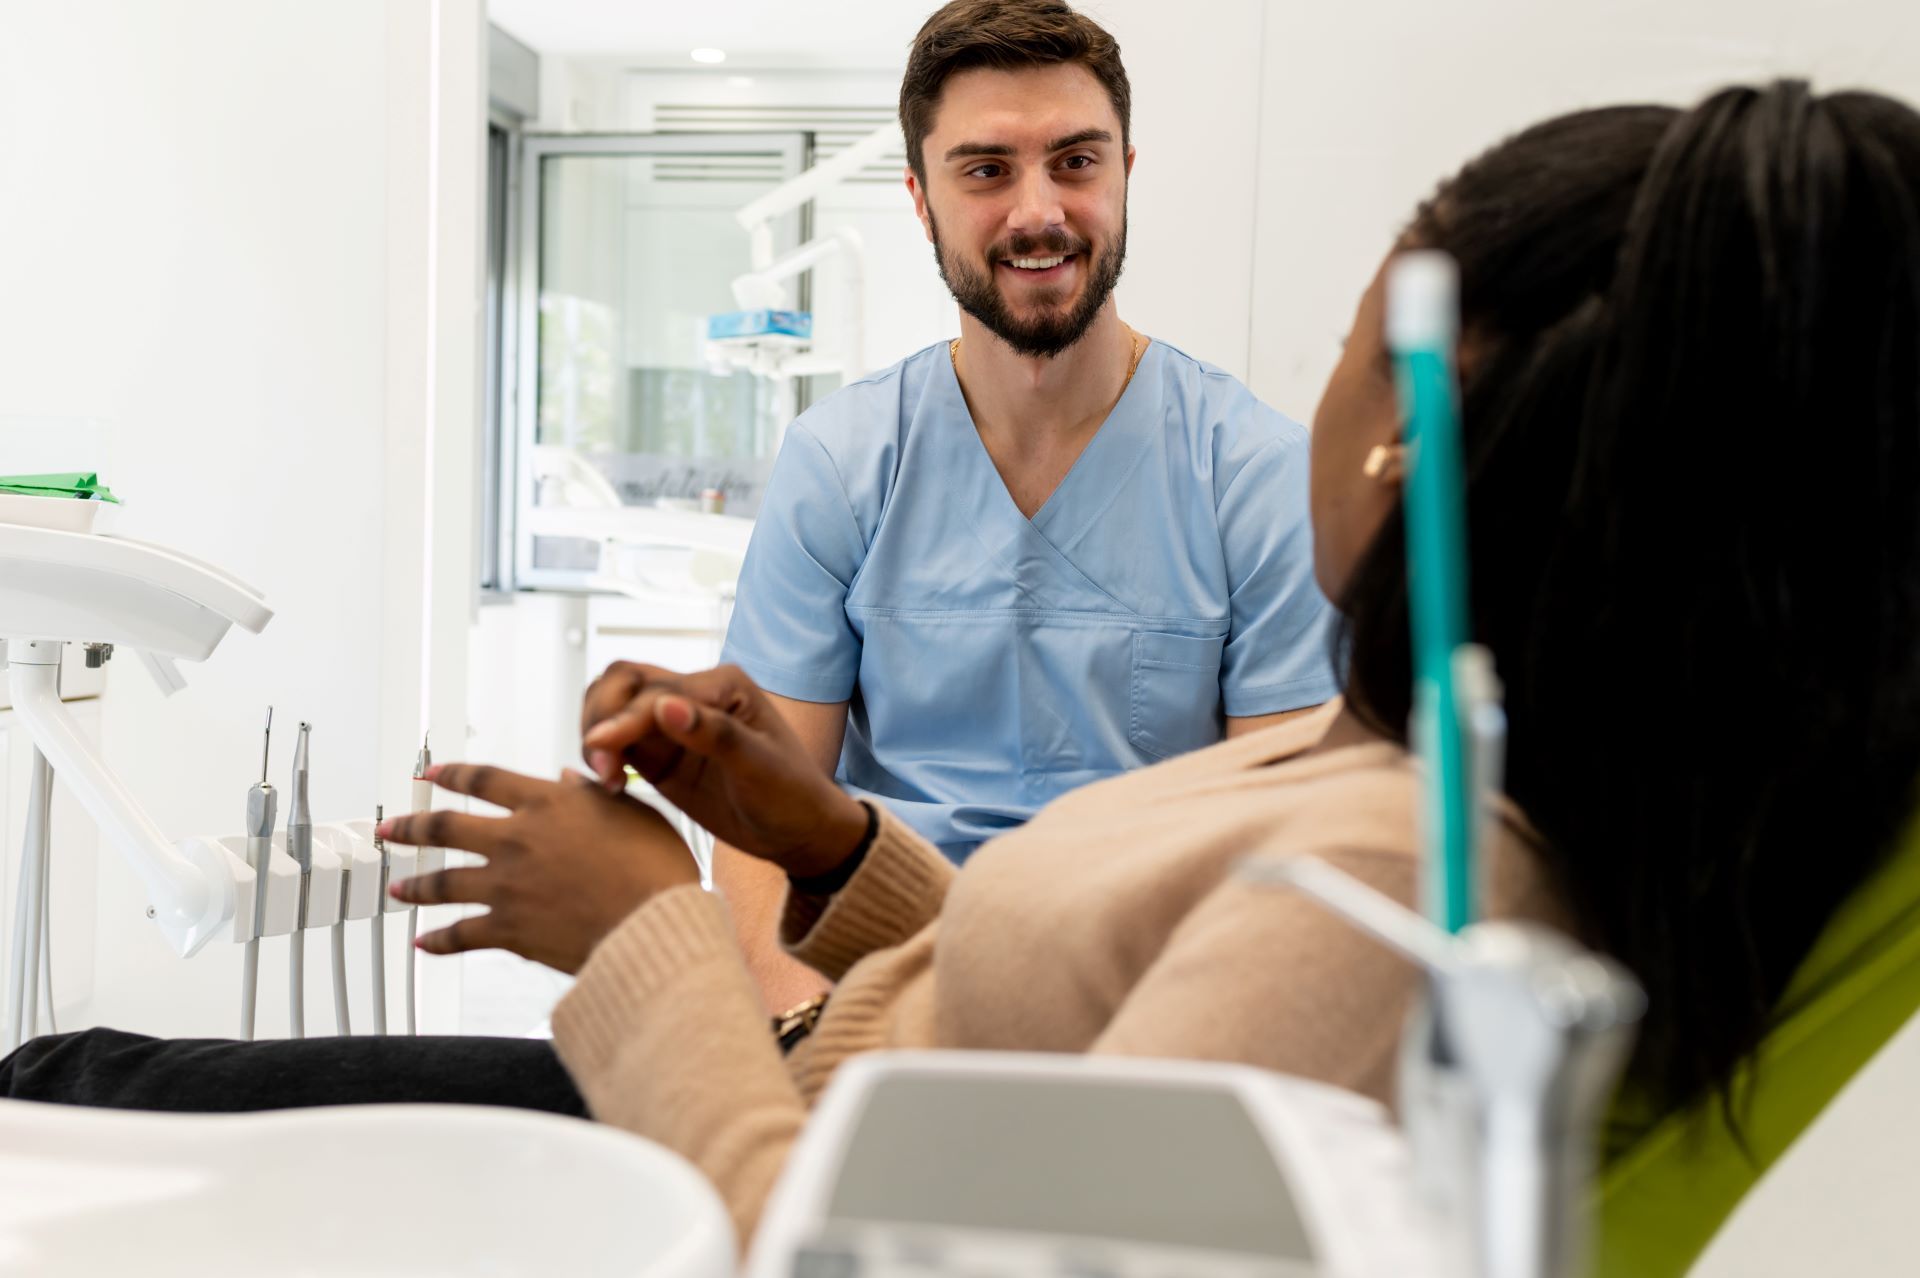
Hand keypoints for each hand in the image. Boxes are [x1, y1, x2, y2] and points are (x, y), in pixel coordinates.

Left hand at [378, 763, 700, 973]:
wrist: (652, 923)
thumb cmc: (655, 868)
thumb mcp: (632, 813)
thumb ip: (593, 796)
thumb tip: (569, 780)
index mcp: (546, 803)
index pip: (484, 780)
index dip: (453, 774)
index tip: (431, 774)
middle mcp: (516, 839)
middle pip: (445, 827)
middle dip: (411, 827)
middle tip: (389, 829)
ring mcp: (505, 885)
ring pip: (443, 882)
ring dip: (415, 885)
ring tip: (397, 889)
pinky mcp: (506, 929)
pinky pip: (460, 935)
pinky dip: (438, 940)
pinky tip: (423, 943)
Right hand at [578, 662, 868, 877]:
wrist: (798, 833)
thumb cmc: (792, 796)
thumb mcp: (760, 767)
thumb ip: (714, 735)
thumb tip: (664, 705)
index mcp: (723, 685)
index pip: (655, 690)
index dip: (624, 718)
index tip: (601, 751)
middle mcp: (694, 695)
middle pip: (623, 682)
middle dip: (601, 716)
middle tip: (601, 766)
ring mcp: (674, 724)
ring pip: (613, 706)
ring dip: (597, 734)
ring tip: (605, 778)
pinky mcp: (660, 754)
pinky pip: (617, 741)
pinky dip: (602, 754)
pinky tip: (608, 784)